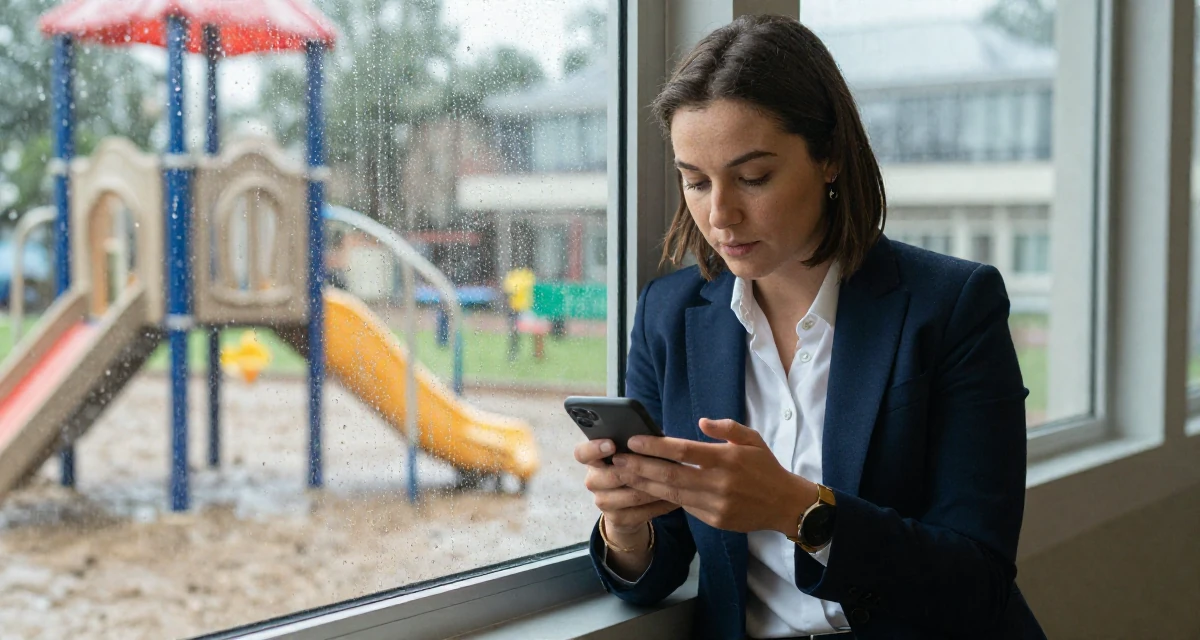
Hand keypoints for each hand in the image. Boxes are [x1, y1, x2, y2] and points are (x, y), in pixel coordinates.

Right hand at [573, 438, 678, 542]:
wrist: (627, 506)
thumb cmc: (631, 468)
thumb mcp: (629, 454)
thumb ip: (632, 445)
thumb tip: (651, 435)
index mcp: (592, 460)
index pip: (582, 453)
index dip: (594, 448)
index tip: (612, 444)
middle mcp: (593, 481)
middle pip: (612, 476)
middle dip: (638, 470)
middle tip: (659, 464)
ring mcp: (602, 502)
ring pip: (631, 495)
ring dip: (655, 488)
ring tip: (676, 481)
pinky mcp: (616, 519)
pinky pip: (642, 512)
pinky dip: (661, 505)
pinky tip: (675, 499)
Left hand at [611, 418, 817, 534]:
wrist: (785, 504)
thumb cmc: (765, 467)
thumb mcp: (752, 439)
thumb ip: (727, 428)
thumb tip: (701, 422)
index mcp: (726, 458)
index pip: (683, 451)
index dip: (656, 446)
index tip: (634, 440)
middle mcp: (719, 482)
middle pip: (671, 475)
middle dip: (640, 467)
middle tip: (618, 459)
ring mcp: (716, 504)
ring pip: (672, 494)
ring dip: (645, 484)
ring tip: (624, 475)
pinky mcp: (714, 520)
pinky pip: (684, 507)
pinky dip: (664, 498)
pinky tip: (647, 490)